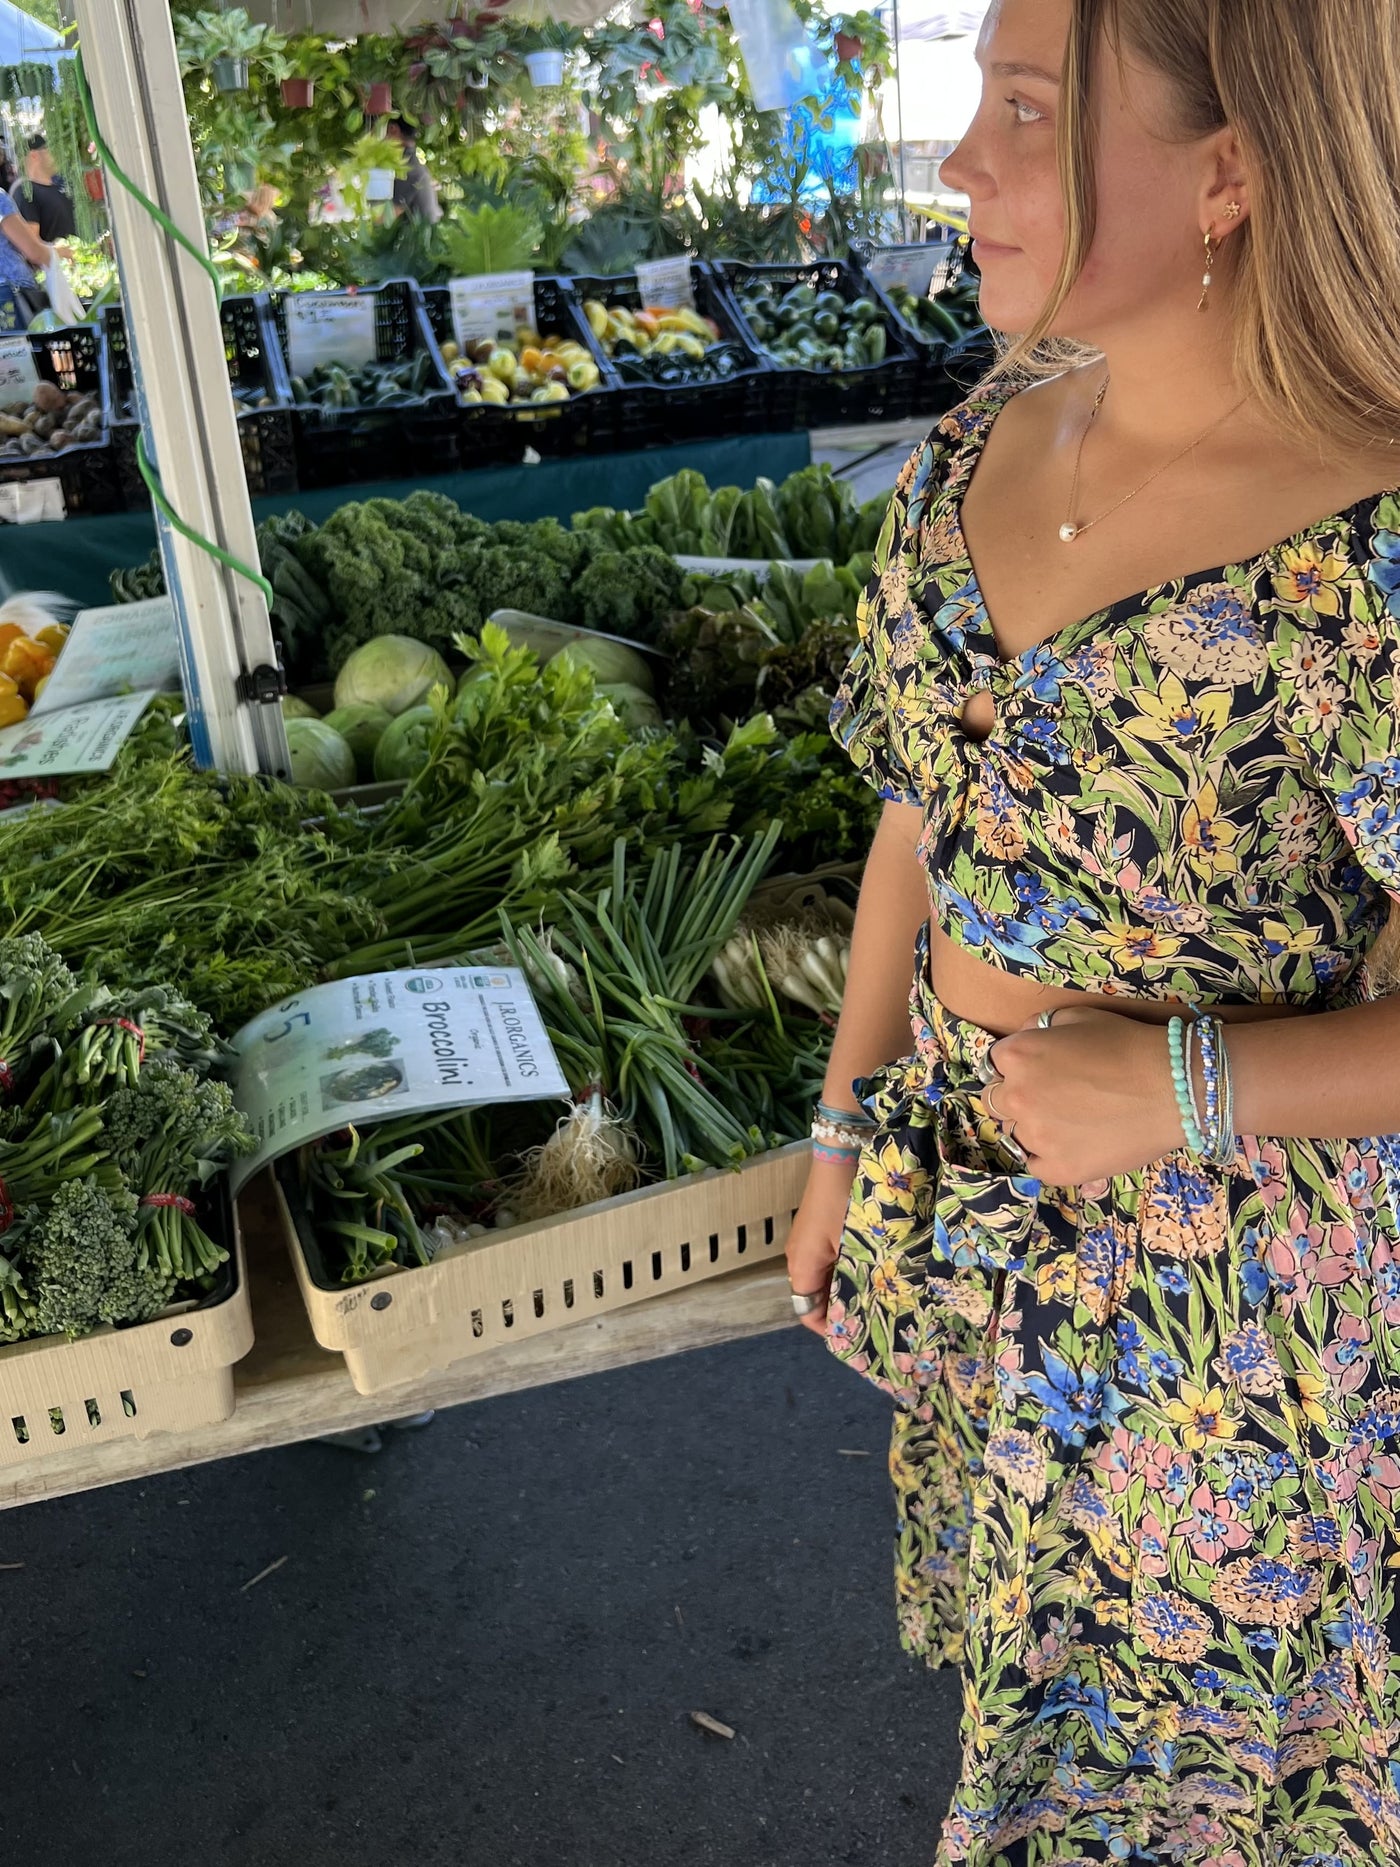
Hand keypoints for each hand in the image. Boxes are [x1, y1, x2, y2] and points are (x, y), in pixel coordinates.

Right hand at [785, 1153, 858, 1335]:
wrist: (841, 1156)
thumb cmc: (847, 1201)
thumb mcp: (857, 1244)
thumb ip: (860, 1279)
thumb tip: (873, 1311)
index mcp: (802, 1265)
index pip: (807, 1311)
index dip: (829, 1329)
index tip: (857, 1336)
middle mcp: (797, 1256)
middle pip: (812, 1297)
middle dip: (839, 1310)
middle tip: (871, 1317)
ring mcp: (804, 1241)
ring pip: (819, 1279)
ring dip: (842, 1289)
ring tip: (872, 1295)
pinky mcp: (813, 1229)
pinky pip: (823, 1261)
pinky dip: (840, 1272)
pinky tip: (864, 1268)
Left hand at [983, 1007, 1185, 1185]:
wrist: (1172, 1087)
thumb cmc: (1127, 1044)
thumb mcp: (1078, 1017)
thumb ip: (1040, 1027)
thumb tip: (1027, 1038)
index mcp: (1015, 1056)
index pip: (997, 1064)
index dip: (1021, 1066)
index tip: (1044, 1071)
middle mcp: (1016, 1097)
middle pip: (1001, 1101)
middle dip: (1022, 1097)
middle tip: (1059, 1098)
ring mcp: (1036, 1137)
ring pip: (1018, 1135)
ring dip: (1037, 1128)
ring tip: (1075, 1121)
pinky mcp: (1058, 1169)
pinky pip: (1037, 1166)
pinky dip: (1051, 1158)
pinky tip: (1077, 1144)